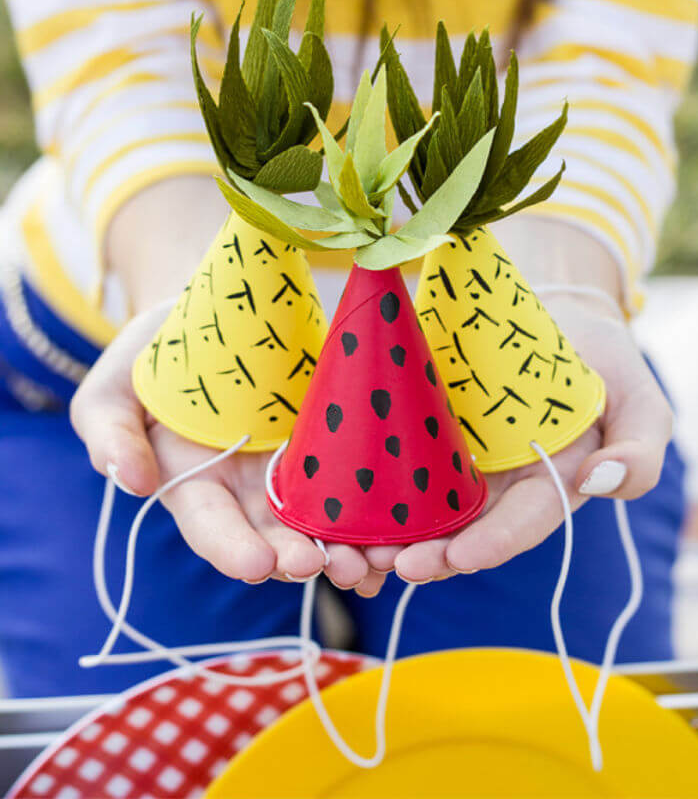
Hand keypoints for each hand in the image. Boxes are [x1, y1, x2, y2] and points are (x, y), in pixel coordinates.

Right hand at [70, 303, 385, 595]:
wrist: (214, 312)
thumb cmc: (153, 354)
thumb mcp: (113, 386)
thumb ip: (109, 431)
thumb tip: (128, 481)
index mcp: (195, 488)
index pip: (211, 528)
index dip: (232, 549)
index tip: (256, 564)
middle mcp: (248, 493)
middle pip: (276, 538)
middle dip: (301, 557)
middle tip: (329, 566)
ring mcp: (295, 472)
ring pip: (325, 523)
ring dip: (352, 547)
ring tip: (379, 558)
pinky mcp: (334, 445)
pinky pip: (360, 486)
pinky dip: (382, 511)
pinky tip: (408, 526)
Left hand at [366, 287, 672, 583]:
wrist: (556, 313)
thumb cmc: (604, 362)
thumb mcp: (640, 401)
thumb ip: (640, 451)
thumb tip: (599, 482)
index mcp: (547, 489)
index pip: (521, 526)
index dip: (490, 544)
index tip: (456, 556)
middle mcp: (498, 488)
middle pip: (458, 533)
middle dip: (421, 555)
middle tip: (383, 561)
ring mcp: (456, 462)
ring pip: (417, 512)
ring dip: (382, 535)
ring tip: (345, 547)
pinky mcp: (421, 433)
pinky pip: (392, 467)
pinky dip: (364, 489)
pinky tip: (332, 503)